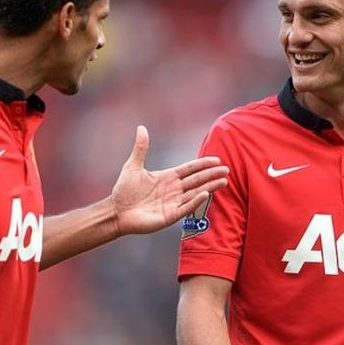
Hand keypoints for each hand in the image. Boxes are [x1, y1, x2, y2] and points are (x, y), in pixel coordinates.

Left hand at [111, 125, 228, 235]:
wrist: (116, 211)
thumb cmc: (124, 190)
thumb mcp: (133, 166)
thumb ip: (141, 148)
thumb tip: (141, 128)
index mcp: (167, 177)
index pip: (189, 169)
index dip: (202, 164)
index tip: (216, 159)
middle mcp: (173, 190)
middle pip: (197, 180)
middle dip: (211, 175)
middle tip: (226, 170)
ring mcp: (173, 203)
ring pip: (195, 193)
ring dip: (210, 187)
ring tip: (224, 181)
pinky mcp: (169, 216)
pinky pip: (185, 208)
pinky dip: (195, 201)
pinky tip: (205, 194)